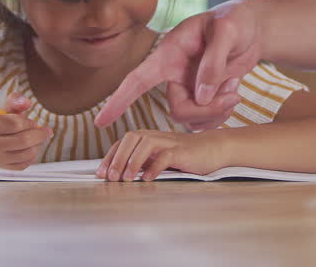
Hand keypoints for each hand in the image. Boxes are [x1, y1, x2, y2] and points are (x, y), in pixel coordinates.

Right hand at [0, 94, 52, 170]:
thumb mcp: (1, 111)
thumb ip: (15, 102)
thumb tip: (27, 102)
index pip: (17, 124)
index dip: (29, 122)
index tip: (33, 122)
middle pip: (24, 140)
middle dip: (40, 134)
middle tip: (45, 131)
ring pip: (27, 153)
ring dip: (38, 144)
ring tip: (37, 139)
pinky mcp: (3, 169)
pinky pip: (25, 164)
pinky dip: (33, 155)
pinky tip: (31, 148)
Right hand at [95, 0, 262, 130]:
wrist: (254, 27)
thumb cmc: (236, 19)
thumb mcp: (226, 31)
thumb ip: (213, 62)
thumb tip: (200, 96)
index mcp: (169, 53)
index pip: (137, 79)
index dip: (119, 100)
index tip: (101, 122)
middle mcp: (175, 73)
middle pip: (178, 110)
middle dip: (206, 110)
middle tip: (233, 95)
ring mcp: (190, 87)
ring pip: (193, 120)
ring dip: (218, 110)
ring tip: (236, 87)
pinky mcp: (205, 97)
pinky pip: (208, 120)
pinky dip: (224, 112)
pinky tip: (235, 91)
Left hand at [96, 130, 225, 181]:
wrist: (213, 149)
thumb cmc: (185, 156)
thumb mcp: (159, 159)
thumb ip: (143, 163)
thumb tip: (120, 175)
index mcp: (148, 137)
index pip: (123, 142)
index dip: (110, 157)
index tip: (101, 173)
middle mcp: (156, 136)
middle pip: (130, 138)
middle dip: (118, 158)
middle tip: (111, 177)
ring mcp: (169, 141)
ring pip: (145, 143)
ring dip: (133, 161)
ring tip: (127, 179)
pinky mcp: (182, 150)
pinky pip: (165, 155)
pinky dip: (154, 167)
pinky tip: (148, 179)